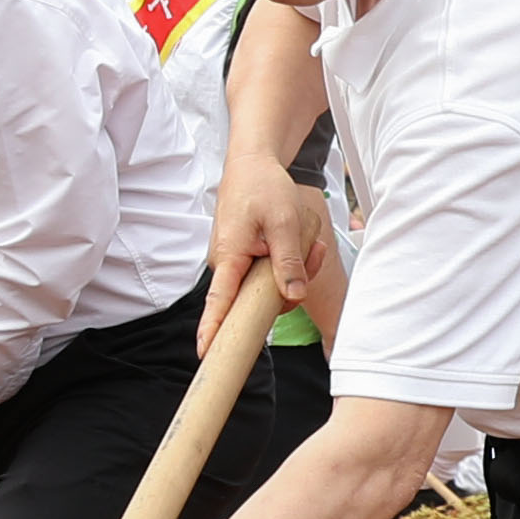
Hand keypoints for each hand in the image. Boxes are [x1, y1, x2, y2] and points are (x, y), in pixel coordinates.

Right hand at [205, 150, 340, 334]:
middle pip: (260, 298)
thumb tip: (293, 296)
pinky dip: (290, 260)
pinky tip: (303, 241)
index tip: (206, 352)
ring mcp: (237, 263)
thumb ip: (289, 262)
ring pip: (270, 285)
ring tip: (309, 240)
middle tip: (313, 253)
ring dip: (295, 268)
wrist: (252, 165)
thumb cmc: (263, 187)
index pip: (219, 302)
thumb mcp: (284, 222)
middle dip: (292, 283)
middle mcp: (228, 265)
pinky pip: (271, 272)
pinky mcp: (246, 258)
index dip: (213, 329)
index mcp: (230, 257)